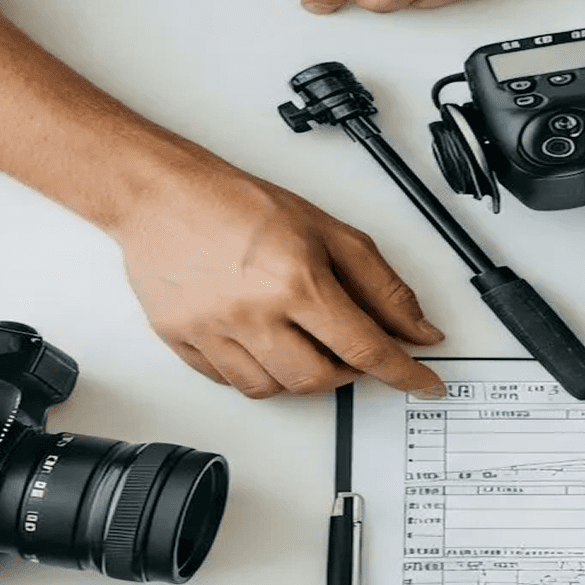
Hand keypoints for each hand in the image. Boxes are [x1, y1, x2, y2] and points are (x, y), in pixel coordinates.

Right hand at [114, 160, 444, 397]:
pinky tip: (261, 341)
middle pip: (319, 380)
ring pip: (275, 390)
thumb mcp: (327, 231)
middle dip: (345, 371)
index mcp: (295, 281)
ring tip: (299, 337)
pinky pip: (233, 383)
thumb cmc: (239, 204)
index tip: (424, 384)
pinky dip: (258, 372)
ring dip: (300, 374)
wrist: (161, 195)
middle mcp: (253, 313)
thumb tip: (417, 329)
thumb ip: (380, 285)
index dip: (403, 373)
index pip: (365, 348)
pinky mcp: (183, 342)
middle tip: (347, 345)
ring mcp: (214, 333)